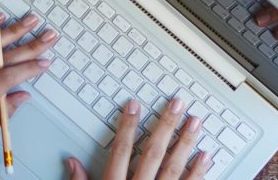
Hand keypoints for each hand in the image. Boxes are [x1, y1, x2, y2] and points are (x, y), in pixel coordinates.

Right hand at [67, 99, 210, 179]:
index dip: (127, 127)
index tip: (134, 106)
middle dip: (165, 126)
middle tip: (177, 104)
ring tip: (196, 122)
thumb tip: (71, 162)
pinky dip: (199, 172)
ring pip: (174, 167)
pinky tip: (206, 156)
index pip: (119, 152)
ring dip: (186, 143)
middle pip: (152, 154)